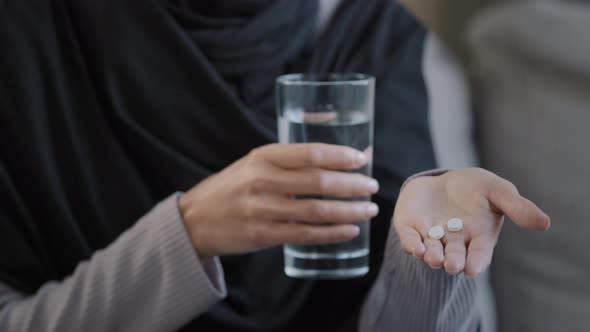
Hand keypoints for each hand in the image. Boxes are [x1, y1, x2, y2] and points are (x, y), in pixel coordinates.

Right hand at [179, 143, 378, 257]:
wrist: (195, 219)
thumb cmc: (233, 188)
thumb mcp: (255, 164)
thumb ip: (291, 162)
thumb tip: (340, 159)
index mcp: (263, 157)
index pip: (309, 153)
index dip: (340, 156)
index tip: (362, 160)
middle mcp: (262, 180)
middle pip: (318, 182)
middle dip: (352, 185)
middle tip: (372, 187)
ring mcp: (261, 209)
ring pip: (316, 211)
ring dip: (348, 211)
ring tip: (369, 210)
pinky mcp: (262, 234)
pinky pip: (305, 235)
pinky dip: (331, 233)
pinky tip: (350, 231)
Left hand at [393, 168, 549, 276]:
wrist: (445, 179)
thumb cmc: (476, 188)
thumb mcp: (498, 191)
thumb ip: (517, 207)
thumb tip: (545, 223)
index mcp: (478, 237)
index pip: (479, 254)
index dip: (476, 262)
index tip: (472, 270)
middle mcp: (454, 242)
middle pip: (454, 256)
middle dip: (453, 261)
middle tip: (452, 266)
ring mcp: (431, 236)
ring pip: (431, 251)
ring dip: (432, 256)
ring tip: (434, 258)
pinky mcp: (410, 228)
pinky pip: (410, 239)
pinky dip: (411, 244)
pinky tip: (415, 248)